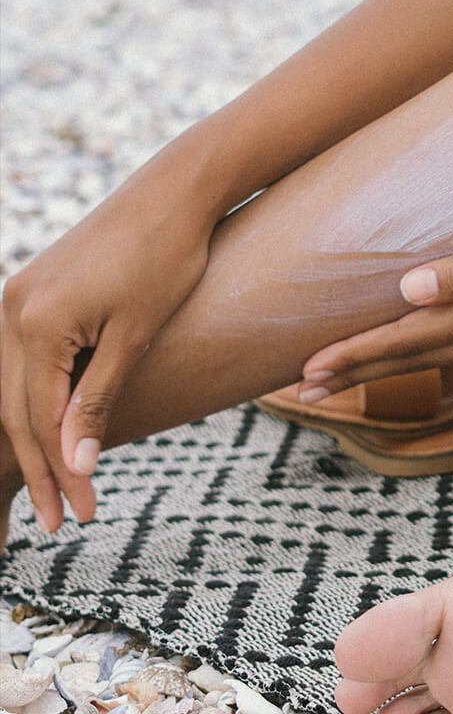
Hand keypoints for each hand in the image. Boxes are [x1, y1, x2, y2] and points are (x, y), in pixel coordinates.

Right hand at [1, 183, 213, 531]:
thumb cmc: (165, 258)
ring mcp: (18, 298)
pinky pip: (25, 359)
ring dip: (35, 438)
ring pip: (15, 388)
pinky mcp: (36, 290)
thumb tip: (74, 464)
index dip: (60, 472)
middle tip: (60, 521)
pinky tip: (55, 427)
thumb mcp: (135, 334)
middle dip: (40, 468)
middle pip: (17, 411)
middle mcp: (11, 311)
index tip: (81, 514)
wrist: (174, 192)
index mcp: (33, 325)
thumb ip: (98, 398)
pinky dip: (39, 399)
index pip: (41, 420)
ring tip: (56, 487)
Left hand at [299, 214, 452, 396]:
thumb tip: (407, 289)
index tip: (303, 374)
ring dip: (391, 360)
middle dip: (358, 365)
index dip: (355, 354)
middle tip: (304, 387)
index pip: (407, 339)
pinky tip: (436, 336)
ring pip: (439, 349)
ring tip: (355, 366)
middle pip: (414, 352)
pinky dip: (433, 344)